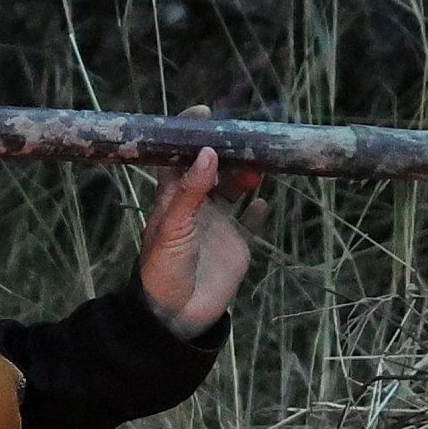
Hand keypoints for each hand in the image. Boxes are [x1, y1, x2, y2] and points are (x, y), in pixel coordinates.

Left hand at [133, 149, 251, 335]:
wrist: (176, 315)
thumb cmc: (164, 268)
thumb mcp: (173, 226)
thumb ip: (192, 191)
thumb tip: (208, 152)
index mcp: (173, 199)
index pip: (181, 159)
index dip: (190, 137)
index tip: (205, 113)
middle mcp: (196, 207)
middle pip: (213, 170)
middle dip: (228, 153)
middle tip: (246, 138)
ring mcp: (217, 225)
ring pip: (233, 191)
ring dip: (245, 176)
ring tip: (260, 165)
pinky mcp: (235, 245)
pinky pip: (249, 223)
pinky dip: (257, 210)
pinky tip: (263, 200)